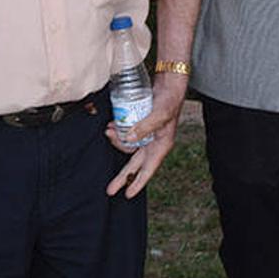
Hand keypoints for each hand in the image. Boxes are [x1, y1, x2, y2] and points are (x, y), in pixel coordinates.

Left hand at [104, 75, 186, 198]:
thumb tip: (128, 138)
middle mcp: (154, 143)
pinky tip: (112, 126)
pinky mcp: (140, 125)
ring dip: (116, 142)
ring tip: (108, 132)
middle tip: (110, 190)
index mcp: (161, 145)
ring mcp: (147, 135)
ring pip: (128, 147)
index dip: (138, 183)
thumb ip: (144, 127)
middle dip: (123, 176)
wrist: (169, 83)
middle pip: (136, 165)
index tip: (128, 195)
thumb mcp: (159, 114)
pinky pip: (126, 134)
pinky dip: (118, 132)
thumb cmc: (169, 99)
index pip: (149, 169)